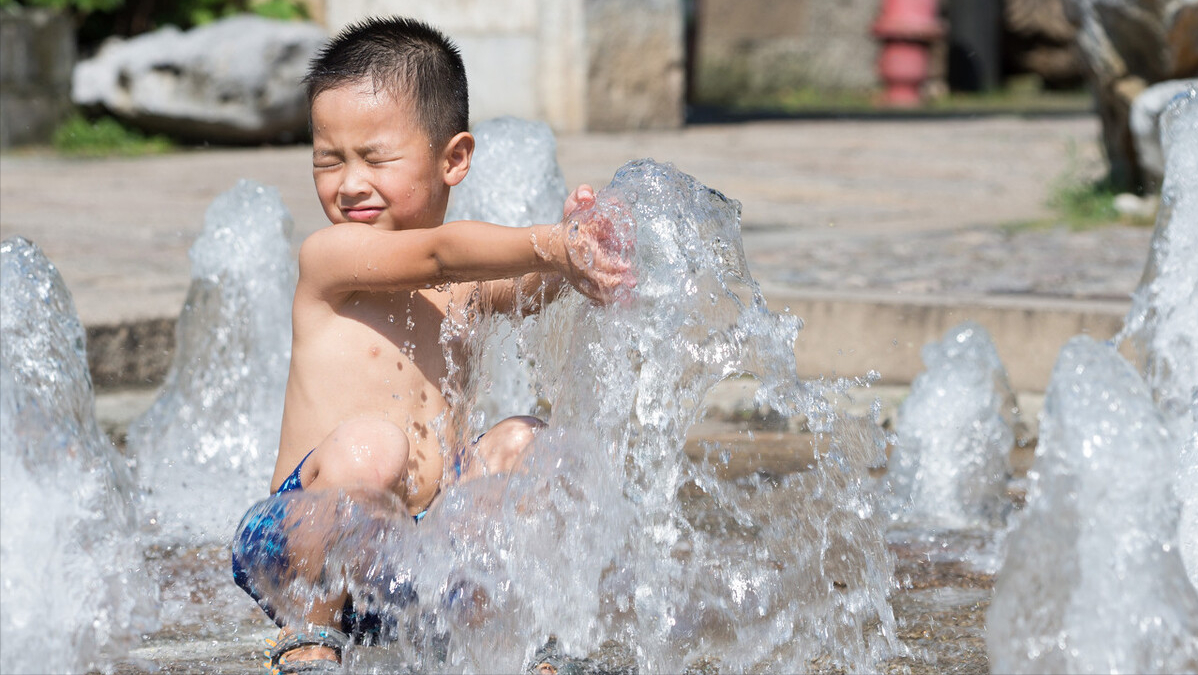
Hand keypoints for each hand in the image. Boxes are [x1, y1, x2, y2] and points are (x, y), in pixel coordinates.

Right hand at [555, 185, 635, 303]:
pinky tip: (616, 301)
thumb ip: (581, 195)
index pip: (596, 256)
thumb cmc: (568, 225)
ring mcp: (576, 276)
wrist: (548, 246)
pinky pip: (590, 294)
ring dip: (611, 293)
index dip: (612, 264)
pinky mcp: (577, 284)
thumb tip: (588, 193)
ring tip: (627, 296)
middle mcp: (577, 263)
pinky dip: (603, 299)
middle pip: (598, 276)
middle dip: (616, 281)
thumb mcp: (572, 206)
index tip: (627, 266)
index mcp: (578, 244)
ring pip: (595, 288)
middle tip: (631, 283)